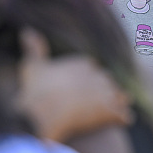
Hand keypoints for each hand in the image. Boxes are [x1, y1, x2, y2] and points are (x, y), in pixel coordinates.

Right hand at [16, 28, 130, 141]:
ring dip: (117, 103)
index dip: (87, 79)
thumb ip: (34, 48)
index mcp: (83, 63)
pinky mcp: (111, 112)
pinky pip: (124, 115)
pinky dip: (122, 119)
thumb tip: (27, 30)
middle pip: (107, 82)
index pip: (92, 68)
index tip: (81, 88)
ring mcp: (108, 93)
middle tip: (96, 103)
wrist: (42, 114)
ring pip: (119, 97)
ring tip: (114, 112)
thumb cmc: (35, 90)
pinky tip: (119, 122)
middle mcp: (99, 75)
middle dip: (104, 91)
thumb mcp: (32, 66)